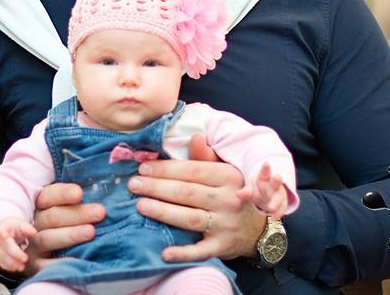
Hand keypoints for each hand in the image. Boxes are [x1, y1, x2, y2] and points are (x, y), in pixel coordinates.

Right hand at [0, 218, 37, 272]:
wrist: (2, 229)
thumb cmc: (12, 227)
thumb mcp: (20, 224)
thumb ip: (27, 228)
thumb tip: (34, 232)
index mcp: (2, 229)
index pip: (3, 235)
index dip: (8, 241)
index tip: (20, 252)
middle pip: (4, 249)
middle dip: (15, 257)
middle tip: (25, 260)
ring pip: (1, 258)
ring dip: (11, 264)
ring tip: (22, 267)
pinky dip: (7, 266)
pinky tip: (14, 268)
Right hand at [20, 182, 103, 275]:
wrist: (43, 257)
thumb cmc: (64, 225)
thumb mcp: (66, 208)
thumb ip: (77, 200)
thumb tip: (100, 189)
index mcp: (39, 205)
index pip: (48, 196)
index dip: (63, 193)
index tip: (80, 193)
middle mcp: (33, 224)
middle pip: (52, 217)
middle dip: (77, 214)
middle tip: (100, 212)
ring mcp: (32, 245)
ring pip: (47, 238)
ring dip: (70, 235)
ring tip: (91, 232)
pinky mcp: (35, 266)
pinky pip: (45, 266)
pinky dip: (61, 263)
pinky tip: (78, 260)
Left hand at [128, 132, 265, 262]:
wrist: (256, 230)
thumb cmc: (231, 195)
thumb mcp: (224, 172)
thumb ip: (205, 157)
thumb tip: (194, 137)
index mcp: (228, 177)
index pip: (192, 170)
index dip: (165, 169)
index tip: (143, 168)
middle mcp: (228, 200)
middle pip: (187, 193)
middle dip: (156, 187)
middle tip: (133, 184)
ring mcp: (225, 225)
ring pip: (189, 217)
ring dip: (162, 212)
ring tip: (140, 205)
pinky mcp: (222, 247)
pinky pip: (200, 251)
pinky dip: (183, 253)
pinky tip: (165, 253)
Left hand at [237, 162, 287, 218]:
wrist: (266, 196)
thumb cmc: (256, 189)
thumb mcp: (250, 189)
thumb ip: (246, 192)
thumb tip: (238, 194)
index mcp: (265, 178)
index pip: (265, 172)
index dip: (265, 168)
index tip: (267, 163)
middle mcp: (274, 186)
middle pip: (276, 182)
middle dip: (276, 180)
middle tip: (277, 176)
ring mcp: (279, 195)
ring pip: (279, 197)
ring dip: (275, 202)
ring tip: (271, 208)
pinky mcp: (281, 205)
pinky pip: (280, 209)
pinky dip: (277, 212)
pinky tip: (274, 217)